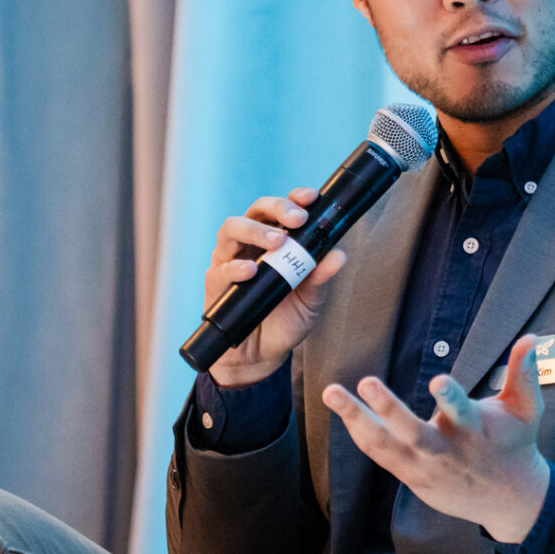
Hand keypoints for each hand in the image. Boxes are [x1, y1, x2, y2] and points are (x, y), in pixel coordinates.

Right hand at [205, 188, 345, 387]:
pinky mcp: (216, 281)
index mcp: (278, 239)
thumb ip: (322, 277)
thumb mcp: (311, 299)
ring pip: (232, 228)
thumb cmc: (286, 319)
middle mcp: (253, 242)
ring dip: (255, 230)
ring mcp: (231, 258)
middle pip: (257, 209)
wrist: (261, 355)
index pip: (284, 209)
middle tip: (297, 219)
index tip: (311, 198)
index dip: (296, 198)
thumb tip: (338, 256)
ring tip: (277, 242)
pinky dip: (236, 266)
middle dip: (278, 207)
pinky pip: (221, 267)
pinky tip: (250, 271)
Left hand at [322, 334, 549, 542]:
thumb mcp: (526, 408)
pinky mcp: (411, 477)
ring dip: (356, 419)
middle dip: (389, 408)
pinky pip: (380, 455)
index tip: (439, 381)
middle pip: (412, 432)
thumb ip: (525, 372)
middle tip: (367, 382)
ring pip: (385, 446)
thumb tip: (531, 337)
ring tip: (332, 392)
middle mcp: (445, 450)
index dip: (450, 398)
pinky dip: (361, 434)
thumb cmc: (516, 444)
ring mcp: (425, 467)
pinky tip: (342, 412)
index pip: (461, 412)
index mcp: (475, 430)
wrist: (509, 499)